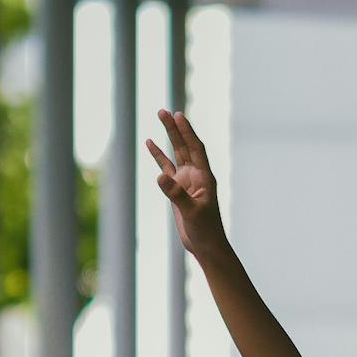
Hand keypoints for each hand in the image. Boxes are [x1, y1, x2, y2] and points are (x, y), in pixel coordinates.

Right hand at [144, 107, 224, 258]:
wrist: (206, 245)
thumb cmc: (205, 230)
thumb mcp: (191, 212)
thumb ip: (176, 194)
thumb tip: (159, 176)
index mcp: (204, 177)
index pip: (196, 149)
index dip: (188, 132)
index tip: (178, 116)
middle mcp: (196, 175)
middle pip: (185, 145)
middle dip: (175, 128)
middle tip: (163, 111)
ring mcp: (186, 181)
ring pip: (176, 153)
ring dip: (168, 136)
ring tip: (159, 116)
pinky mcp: (177, 189)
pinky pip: (166, 168)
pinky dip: (158, 156)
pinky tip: (150, 142)